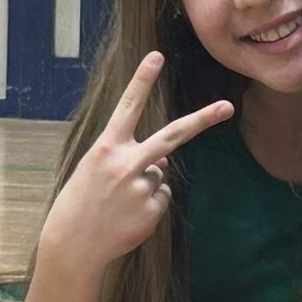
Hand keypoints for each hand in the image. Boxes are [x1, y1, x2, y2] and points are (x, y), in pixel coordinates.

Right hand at [37, 52, 231, 275]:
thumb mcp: (97, 171)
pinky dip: (149, 205)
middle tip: (228, 106)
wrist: (73, 245)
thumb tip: (165, 159)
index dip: (142, 81)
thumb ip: (130, 157)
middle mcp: (127, 163)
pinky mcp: (153, 209)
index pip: (128, 107)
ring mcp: (143, 187)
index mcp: (106, 148)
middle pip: (173, 135)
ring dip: (146, 184)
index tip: (156, 56)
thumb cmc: (80, 203)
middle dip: (203, 119)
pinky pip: (161, 197)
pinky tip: (127, 216)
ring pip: (160, 173)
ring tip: (119, 202)